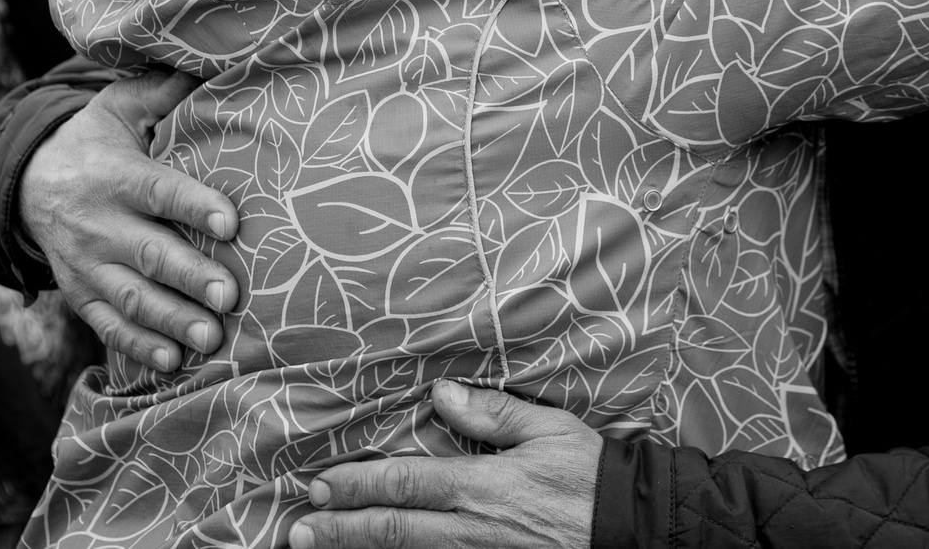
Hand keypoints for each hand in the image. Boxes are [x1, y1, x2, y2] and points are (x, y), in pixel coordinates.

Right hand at [19, 70, 242, 373]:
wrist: (27, 182)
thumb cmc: (94, 141)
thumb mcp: (119, 107)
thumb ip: (162, 91)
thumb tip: (207, 64)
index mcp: (114, 175)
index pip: (159, 190)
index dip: (194, 205)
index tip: (232, 222)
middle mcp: (98, 223)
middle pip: (148, 253)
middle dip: (189, 277)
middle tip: (230, 296)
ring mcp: (85, 264)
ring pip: (129, 298)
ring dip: (170, 320)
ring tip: (211, 337)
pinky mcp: (79, 293)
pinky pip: (106, 325)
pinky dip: (137, 347)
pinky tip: (173, 362)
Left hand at [295, 381, 600, 548]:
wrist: (630, 529)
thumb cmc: (591, 475)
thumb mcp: (550, 430)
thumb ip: (494, 413)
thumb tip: (440, 395)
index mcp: (484, 486)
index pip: (407, 484)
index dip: (359, 486)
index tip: (321, 484)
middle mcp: (474, 528)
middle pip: (394, 530)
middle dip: (341, 529)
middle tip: (299, 528)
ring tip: (317, 548)